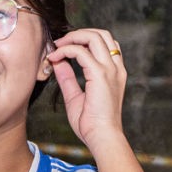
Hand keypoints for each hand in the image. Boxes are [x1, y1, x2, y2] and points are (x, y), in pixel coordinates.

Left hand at [46, 28, 127, 150]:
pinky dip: (66, 50)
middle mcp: (116, 68)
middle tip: (60, 43)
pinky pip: (81, 52)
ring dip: (73, 37)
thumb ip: (68, 78)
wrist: (102, 138)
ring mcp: (110, 70)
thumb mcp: (76, 96)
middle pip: (102, 34)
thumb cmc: (91, 124)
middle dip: (78, 33)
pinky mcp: (100, 75)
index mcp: (115, 72)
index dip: (84, 39)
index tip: (65, 48)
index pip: (105, 43)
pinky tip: (55, 57)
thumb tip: (57, 62)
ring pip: (94, 36)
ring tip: (57, 47)